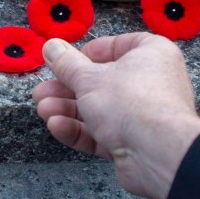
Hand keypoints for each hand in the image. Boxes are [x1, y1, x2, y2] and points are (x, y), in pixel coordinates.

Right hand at [32, 33, 199, 198]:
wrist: (157, 153)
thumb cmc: (129, 101)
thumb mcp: (89, 78)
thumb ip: (67, 64)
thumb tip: (51, 46)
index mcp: (152, 55)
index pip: (121, 45)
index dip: (91, 52)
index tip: (66, 60)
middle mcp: (151, 83)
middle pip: (102, 81)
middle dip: (67, 88)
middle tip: (42, 91)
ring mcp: (143, 115)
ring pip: (99, 109)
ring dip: (68, 109)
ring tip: (43, 109)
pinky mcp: (134, 142)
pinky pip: (104, 132)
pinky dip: (80, 129)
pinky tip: (57, 126)